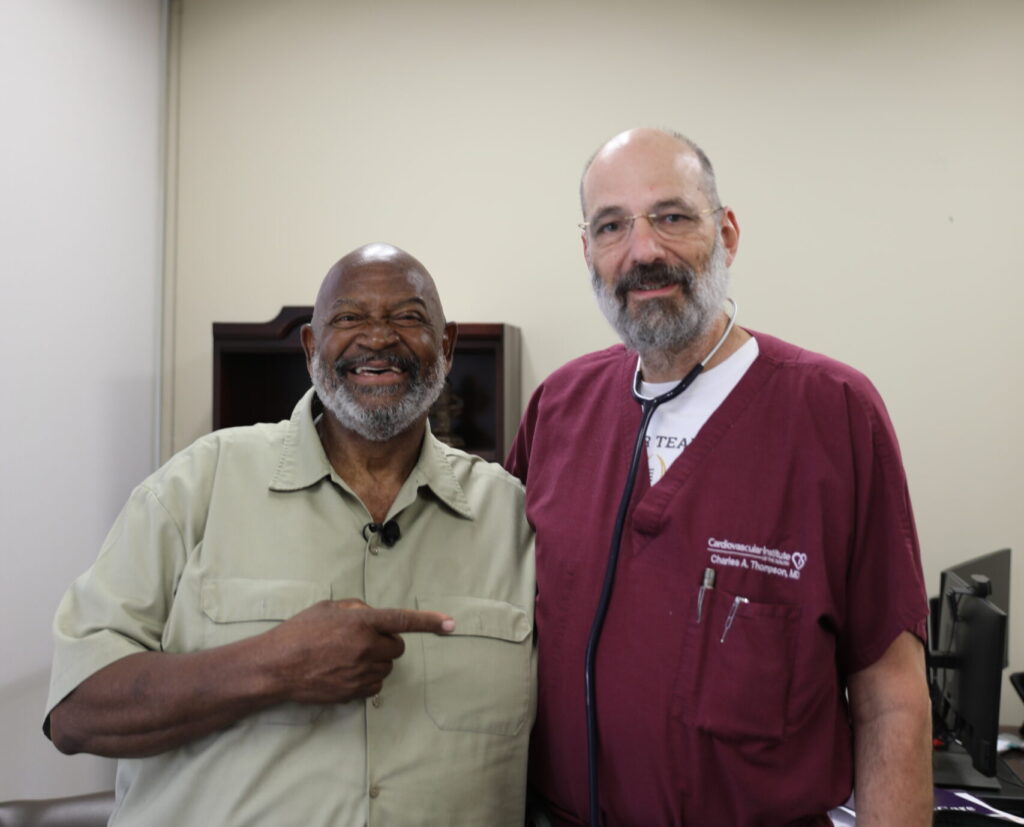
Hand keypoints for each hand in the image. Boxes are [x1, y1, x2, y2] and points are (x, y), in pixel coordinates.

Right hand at [264, 599, 453, 703]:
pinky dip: (367, 680)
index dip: (430, 621)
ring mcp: (361, 672)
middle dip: (386, 643)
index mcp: (361, 622)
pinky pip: (375, 686)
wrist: (276, 667)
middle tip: (363, 641)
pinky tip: (346, 673)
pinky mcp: (354, 692)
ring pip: (387, 668)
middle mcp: (366, 647)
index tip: (451, 624)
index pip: (403, 620)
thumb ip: (356, 609)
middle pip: (398, 648)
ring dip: (376, 662)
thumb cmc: (298, 633)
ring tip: (347, 658)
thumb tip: (372, 615)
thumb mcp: (327, 608)